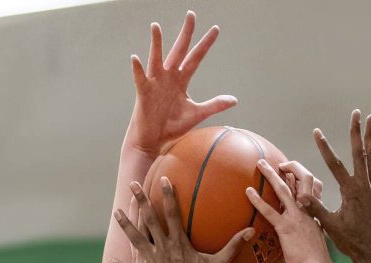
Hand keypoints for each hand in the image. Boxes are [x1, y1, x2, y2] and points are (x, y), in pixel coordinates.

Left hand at [111, 179, 252, 262]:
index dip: (169, 195)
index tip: (164, 179)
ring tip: (116, 212)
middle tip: (133, 185)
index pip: (173, 214)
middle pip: (150, 220)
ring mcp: (153, 262)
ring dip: (126, 225)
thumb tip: (251, 231)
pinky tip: (112, 260)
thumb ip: (233, 246)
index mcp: (180, 244)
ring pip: (136, 239)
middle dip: (141, 201)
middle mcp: (163, 249)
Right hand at [128, 11, 236, 155]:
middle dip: (186, 33)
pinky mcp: (144, 94)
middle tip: (192, 14)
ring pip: (156, 59)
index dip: (205, 44)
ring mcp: (155, 83)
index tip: (215, 29)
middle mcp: (168, 77)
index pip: (196, 58)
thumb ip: (214, 105)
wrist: (153, 140)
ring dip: (156, 44)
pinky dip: (138, 69)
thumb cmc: (171, 126)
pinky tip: (136, 58)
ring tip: (156, 27)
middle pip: (179, 50)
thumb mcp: (196, 114)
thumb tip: (234, 99)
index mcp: (181, 80)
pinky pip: (140, 79)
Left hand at [246, 160, 335, 262]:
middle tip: (276, 161)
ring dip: (270, 175)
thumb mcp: (315, 238)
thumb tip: (300, 231)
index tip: (292, 171)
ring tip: (260, 164)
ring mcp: (296, 217)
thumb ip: (308, 229)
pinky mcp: (286, 228)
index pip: (312, 186)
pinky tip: (248, 192)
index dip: (301, 176)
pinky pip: (269, 211)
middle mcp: (307, 210)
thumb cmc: (316, 258)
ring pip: (282, 189)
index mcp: (315, 212)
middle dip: (287, 167)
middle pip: (299, 180)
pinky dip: (258, 200)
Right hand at [291, 109, 370, 262]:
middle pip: (361, 153)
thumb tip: (300, 198)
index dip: (324, 148)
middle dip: (358, 132)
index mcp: (351, 191)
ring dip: (370, 138)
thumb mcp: (330, 225)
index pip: (335, 164)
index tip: (317, 132)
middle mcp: (364, 186)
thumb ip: (316, 209)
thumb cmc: (349, 241)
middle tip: (358, 113)